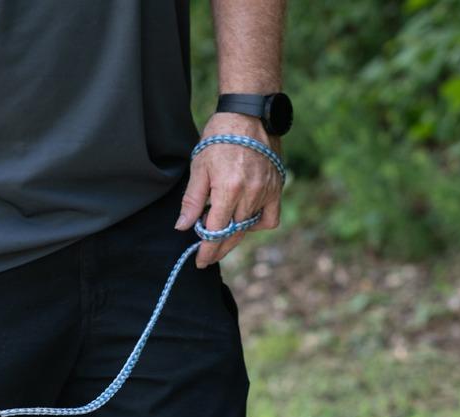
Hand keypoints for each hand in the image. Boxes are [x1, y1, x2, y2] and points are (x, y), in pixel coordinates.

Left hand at [177, 113, 282, 268]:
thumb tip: (182, 226)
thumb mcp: (199, 167)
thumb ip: (192, 200)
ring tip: (222, 235)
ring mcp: (266, 191)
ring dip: (235, 235)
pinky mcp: (277, 187)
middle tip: (208, 258)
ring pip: (249, 227)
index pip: (217, 230)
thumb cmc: (220, 136)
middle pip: (234, 233)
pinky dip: (258, 224)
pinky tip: (245, 222)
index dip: (207, 248)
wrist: (249, 113)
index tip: (200, 260)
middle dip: (219, 248)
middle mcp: (250, 193)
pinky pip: (270, 218)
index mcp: (228, 189)